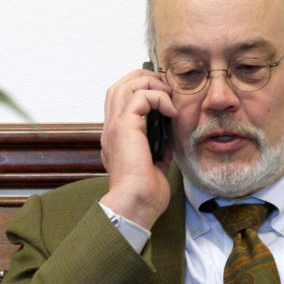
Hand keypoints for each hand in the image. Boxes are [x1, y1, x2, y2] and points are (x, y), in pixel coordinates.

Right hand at [99, 68, 176, 229]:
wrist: (135, 204)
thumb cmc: (144, 194)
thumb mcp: (155, 165)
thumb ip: (159, 148)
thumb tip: (169, 138)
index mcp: (117, 138)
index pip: (121, 102)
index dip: (141, 91)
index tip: (164, 98)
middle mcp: (112, 129)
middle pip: (119, 86)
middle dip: (144, 79)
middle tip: (166, 88)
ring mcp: (115, 127)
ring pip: (125, 85)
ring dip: (150, 84)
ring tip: (168, 95)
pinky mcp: (125, 127)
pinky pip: (140, 96)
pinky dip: (158, 98)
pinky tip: (170, 111)